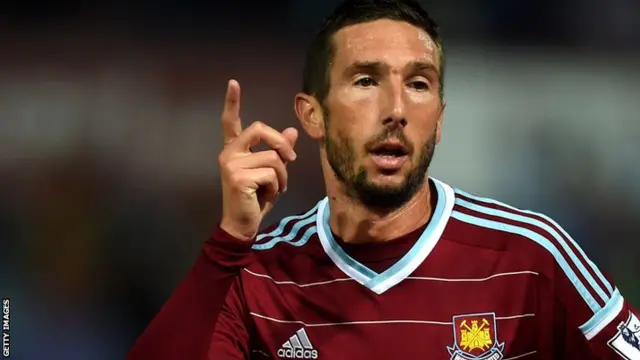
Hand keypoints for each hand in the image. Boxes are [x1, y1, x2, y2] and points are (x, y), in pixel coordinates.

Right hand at [218, 80, 297, 241]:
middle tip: (290, 159)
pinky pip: (272, 172)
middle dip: (280, 142)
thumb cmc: (255, 199)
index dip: (232, 102)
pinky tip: (268, 195)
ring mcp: (231, 164)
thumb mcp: (271, 173)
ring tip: (276, 188)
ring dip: (283, 175)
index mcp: (234, 149)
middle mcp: (228, 153)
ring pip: (273, 156)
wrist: (242, 224)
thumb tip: (292, 131)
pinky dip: (277, 185)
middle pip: (259, 128)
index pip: (230, 121)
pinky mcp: (238, 177)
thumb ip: (279, 152)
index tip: (233, 83)